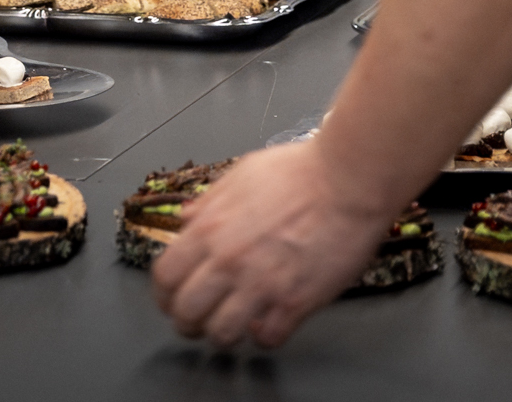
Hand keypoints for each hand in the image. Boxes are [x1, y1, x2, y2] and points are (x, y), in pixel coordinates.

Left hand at [151, 139, 392, 348]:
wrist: (347, 180)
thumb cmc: (298, 171)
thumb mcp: (239, 175)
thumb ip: (208, 202)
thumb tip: (186, 218)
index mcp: (208, 228)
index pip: (165, 276)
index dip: (164, 294)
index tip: (171, 299)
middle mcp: (228, 261)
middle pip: (186, 313)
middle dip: (187, 323)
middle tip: (196, 323)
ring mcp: (261, 284)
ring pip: (222, 333)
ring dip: (223, 334)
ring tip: (231, 328)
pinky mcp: (296, 302)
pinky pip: (267, 338)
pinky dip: (264, 336)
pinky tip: (268, 323)